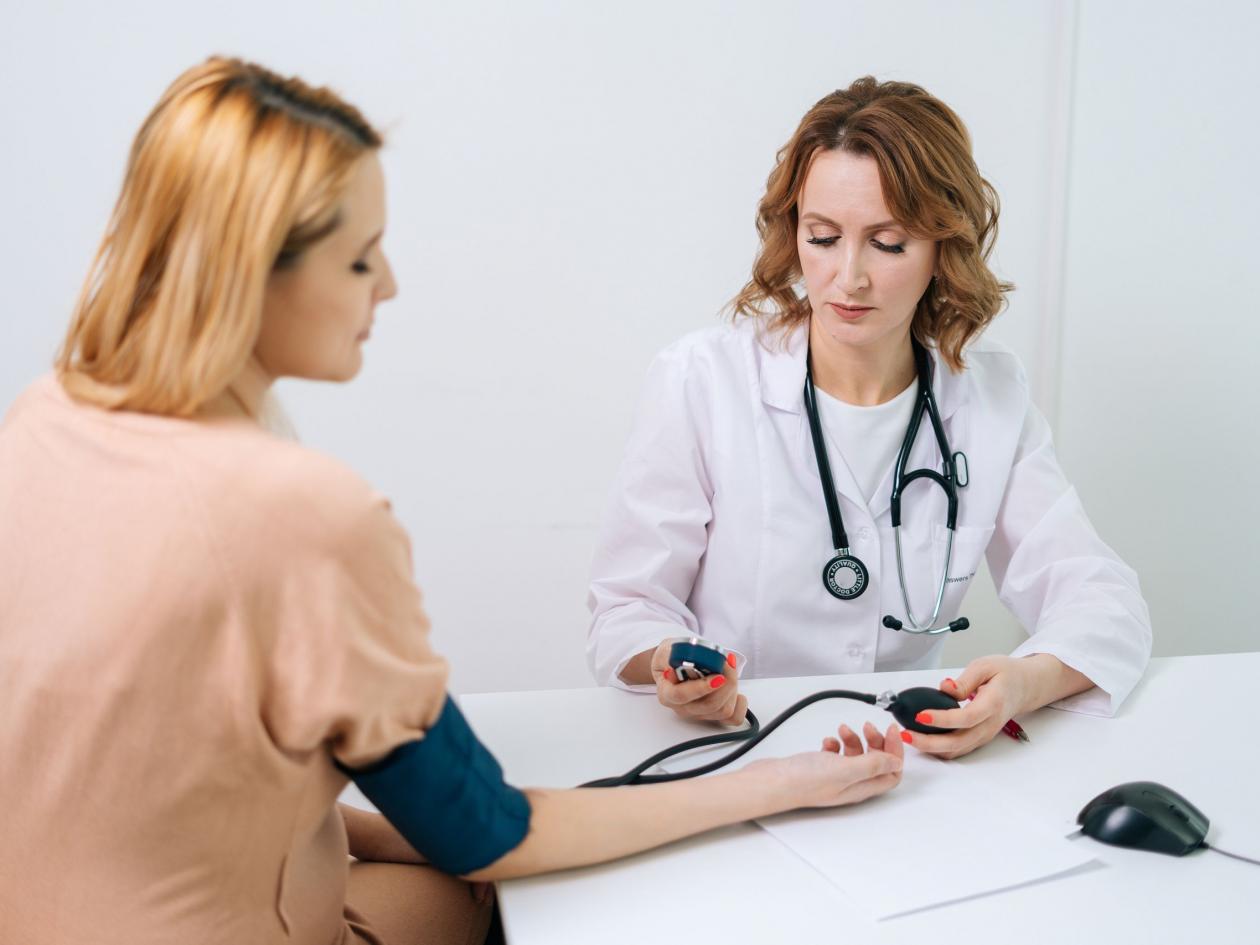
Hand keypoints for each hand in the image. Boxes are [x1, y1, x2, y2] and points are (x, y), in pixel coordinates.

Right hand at [649, 638, 746, 724]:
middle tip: (727, 663)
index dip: (701, 687)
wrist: (673, 665)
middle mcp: (682, 708)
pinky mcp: (714, 716)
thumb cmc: (671, 659)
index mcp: (667, 693)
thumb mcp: (669, 650)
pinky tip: (735, 690)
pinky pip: (733, 718)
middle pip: (709, 705)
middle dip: (726, 682)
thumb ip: (678, 654)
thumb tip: (693, 657)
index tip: (718, 676)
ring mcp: (698, 714)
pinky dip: (739, 703)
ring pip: (723, 710)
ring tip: (728, 670)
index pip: (681, 696)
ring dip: (732, 688)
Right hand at [751, 720, 903, 808]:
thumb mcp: (845, 770)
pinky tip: (828, 740)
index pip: (891, 773)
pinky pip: (836, 755)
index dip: (894, 752)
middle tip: (867, 726)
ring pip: (855, 756)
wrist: (771, 782)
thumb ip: (873, 765)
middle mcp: (850, 784)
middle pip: (875, 762)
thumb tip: (897, 762)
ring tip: (842, 730)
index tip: (890, 731)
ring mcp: (835, 777)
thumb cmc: (803, 780)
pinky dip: (836, 744)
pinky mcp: (819, 769)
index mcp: (861, 787)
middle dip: (876, 742)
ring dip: (854, 739)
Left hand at [901, 654, 1038, 759]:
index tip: (920, 715)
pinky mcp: (979, 739)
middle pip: (958, 742)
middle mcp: (989, 725)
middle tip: (905, 734)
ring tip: (908, 736)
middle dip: (929, 742)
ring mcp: (984, 735)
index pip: (966, 718)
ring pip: (956, 750)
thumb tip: (945, 688)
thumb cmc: (1006, 674)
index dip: (942, 719)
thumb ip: (964, 680)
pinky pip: (958, 750)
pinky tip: (922, 738)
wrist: (1024, 687)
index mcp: (993, 704)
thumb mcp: (985, 666)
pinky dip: (938, 749)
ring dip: (931, 748)